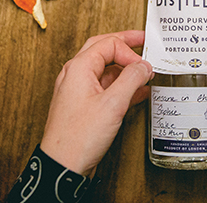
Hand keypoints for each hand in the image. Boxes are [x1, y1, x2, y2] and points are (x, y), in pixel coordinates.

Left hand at [40, 31, 152, 176]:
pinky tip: (138, 92)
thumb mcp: (112, 104)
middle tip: (142, 41)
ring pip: (105, 69)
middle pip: (103, 49)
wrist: (62, 165)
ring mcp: (79, 90)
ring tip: (144, 71)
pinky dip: (122, 86)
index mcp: (79, 68)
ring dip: (125, 68)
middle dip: (124, 45)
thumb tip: (143, 65)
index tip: (144, 65)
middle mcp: (76, 75)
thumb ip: (131, 80)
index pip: (109, 44)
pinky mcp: (84, 105)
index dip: (130, 51)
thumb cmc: (77, 137)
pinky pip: (106, 87)